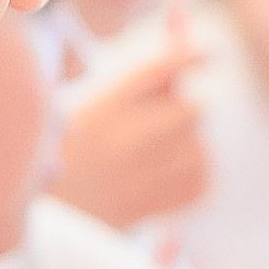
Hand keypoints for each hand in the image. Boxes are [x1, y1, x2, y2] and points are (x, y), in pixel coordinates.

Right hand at [48, 49, 208, 228]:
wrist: (57, 218)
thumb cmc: (74, 156)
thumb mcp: (94, 110)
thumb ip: (140, 86)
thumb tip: (181, 50)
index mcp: (107, 108)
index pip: (160, 70)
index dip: (190, 56)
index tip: (211, 56)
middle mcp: (129, 137)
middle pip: (192, 110)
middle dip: (184, 112)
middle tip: (163, 125)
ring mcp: (148, 174)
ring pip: (201, 147)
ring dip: (189, 148)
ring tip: (156, 160)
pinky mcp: (161, 203)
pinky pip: (202, 179)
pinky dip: (193, 177)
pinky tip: (164, 180)